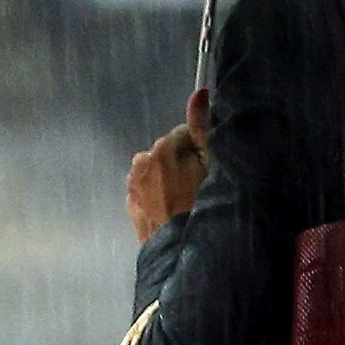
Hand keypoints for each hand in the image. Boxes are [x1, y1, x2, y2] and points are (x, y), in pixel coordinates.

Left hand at [125, 109, 206, 242]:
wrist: (184, 253)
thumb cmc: (204, 206)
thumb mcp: (214, 165)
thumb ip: (203, 127)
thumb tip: (200, 92)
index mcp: (161, 149)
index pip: (184, 135)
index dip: (199, 150)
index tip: (207, 168)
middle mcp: (139, 164)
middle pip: (167, 155)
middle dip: (181, 165)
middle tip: (198, 189)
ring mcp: (132, 189)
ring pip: (155, 175)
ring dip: (167, 183)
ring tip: (185, 205)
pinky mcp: (130, 210)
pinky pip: (147, 196)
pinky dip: (157, 200)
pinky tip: (172, 215)